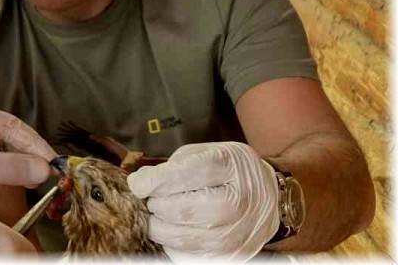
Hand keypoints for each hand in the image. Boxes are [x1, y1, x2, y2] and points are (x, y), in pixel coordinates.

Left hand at [0, 99, 54, 218]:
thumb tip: (42, 169)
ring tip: (32, 189)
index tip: (54, 164)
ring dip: (11, 175)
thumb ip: (3, 166)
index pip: (8, 125)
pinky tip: (3, 197)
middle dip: (26, 160)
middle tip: (50, 181)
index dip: (34, 143)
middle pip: (4, 142)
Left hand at [127, 141, 278, 260]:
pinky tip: (176, 229)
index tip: (137, 183)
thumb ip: (174, 165)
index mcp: (229, 167)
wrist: (270, 197)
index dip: (151, 181)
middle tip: (153, 199)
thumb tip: (141, 183)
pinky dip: (172, 243)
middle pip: (178, 209)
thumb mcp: (207, 153)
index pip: (181, 175)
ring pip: (180, 237)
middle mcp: (237, 202)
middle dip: (155, 204)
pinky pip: (186, 255)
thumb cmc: (230, 172)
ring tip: (161, 213)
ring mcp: (235, 233)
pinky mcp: (230, 255)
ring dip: (159, 225)